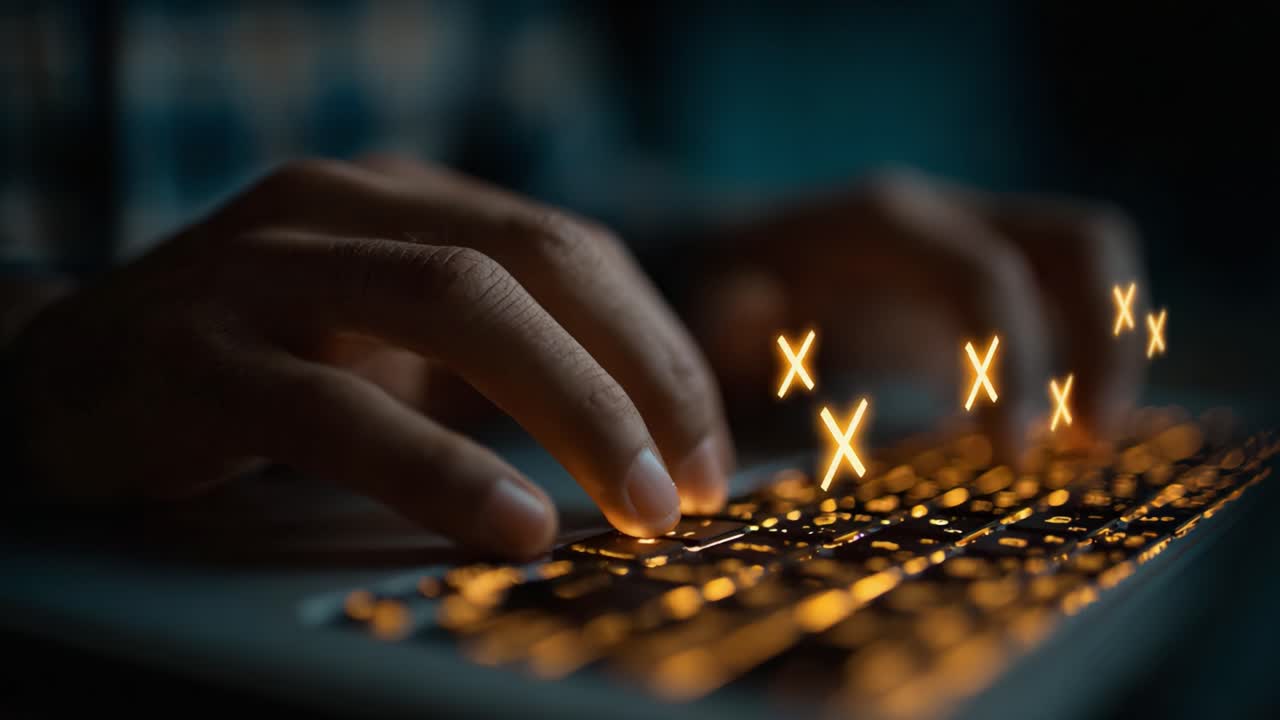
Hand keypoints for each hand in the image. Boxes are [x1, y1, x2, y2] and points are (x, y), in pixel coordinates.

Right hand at [6, 157, 732, 557]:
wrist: (64, 371)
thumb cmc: (258, 364)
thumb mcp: (389, 340)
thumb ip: (498, 357)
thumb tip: (648, 425)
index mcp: (406, 196)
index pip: (571, 250)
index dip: (657, 350)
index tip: (711, 450)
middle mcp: (342, 204)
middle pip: (534, 263)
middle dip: (637, 380)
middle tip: (695, 488)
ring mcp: (265, 265)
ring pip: (456, 305)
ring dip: (573, 412)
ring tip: (640, 509)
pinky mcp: (198, 353)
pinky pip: (340, 409)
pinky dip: (441, 469)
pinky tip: (513, 525)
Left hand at [693, 171, 1145, 458]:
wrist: (724, 258)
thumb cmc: (712, 299)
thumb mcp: (701, 316)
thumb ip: (723, 323)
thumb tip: (754, 308)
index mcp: (882, 222)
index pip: (987, 276)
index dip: (1012, 362)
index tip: (1009, 455)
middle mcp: (943, 216)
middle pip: (1079, 244)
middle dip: (1103, 344)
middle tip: (1083, 444)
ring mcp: (973, 237)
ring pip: (1091, 262)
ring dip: (1112, 349)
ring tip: (1086, 441)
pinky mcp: (987, 278)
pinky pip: (1070, 296)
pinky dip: (1089, 354)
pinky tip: (1063, 428)